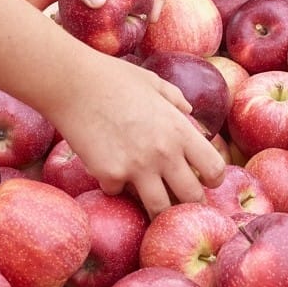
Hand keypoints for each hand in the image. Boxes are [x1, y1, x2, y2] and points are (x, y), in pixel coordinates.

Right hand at [39, 54, 226, 217]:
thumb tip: (189, 111)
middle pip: (192, 197)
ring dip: (156, 206)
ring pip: (159, 209)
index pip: (214, 168)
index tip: (205, 179)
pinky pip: (118, 191)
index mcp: (179, 130)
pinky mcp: (109, 175)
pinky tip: (106, 168)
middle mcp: (164, 153)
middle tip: (180, 199)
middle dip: (189, 202)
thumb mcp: (153, 82)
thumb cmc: (113, 77)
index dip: (213, 178)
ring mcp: (136, 167)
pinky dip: (114, 184)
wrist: (72, 83)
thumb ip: (175, 99)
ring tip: (150, 202)